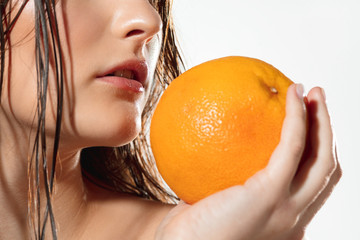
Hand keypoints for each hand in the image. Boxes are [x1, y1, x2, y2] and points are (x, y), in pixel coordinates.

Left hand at [155, 84, 340, 239]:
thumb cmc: (189, 230)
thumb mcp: (212, 203)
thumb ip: (222, 181)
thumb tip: (211, 145)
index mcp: (283, 220)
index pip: (312, 185)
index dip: (316, 152)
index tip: (307, 123)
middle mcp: (293, 219)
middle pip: (326, 170)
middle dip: (327, 131)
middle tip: (316, 99)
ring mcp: (286, 210)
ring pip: (321, 158)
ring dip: (321, 120)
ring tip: (310, 91)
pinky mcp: (270, 197)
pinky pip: (291, 147)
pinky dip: (297, 118)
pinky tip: (291, 94)